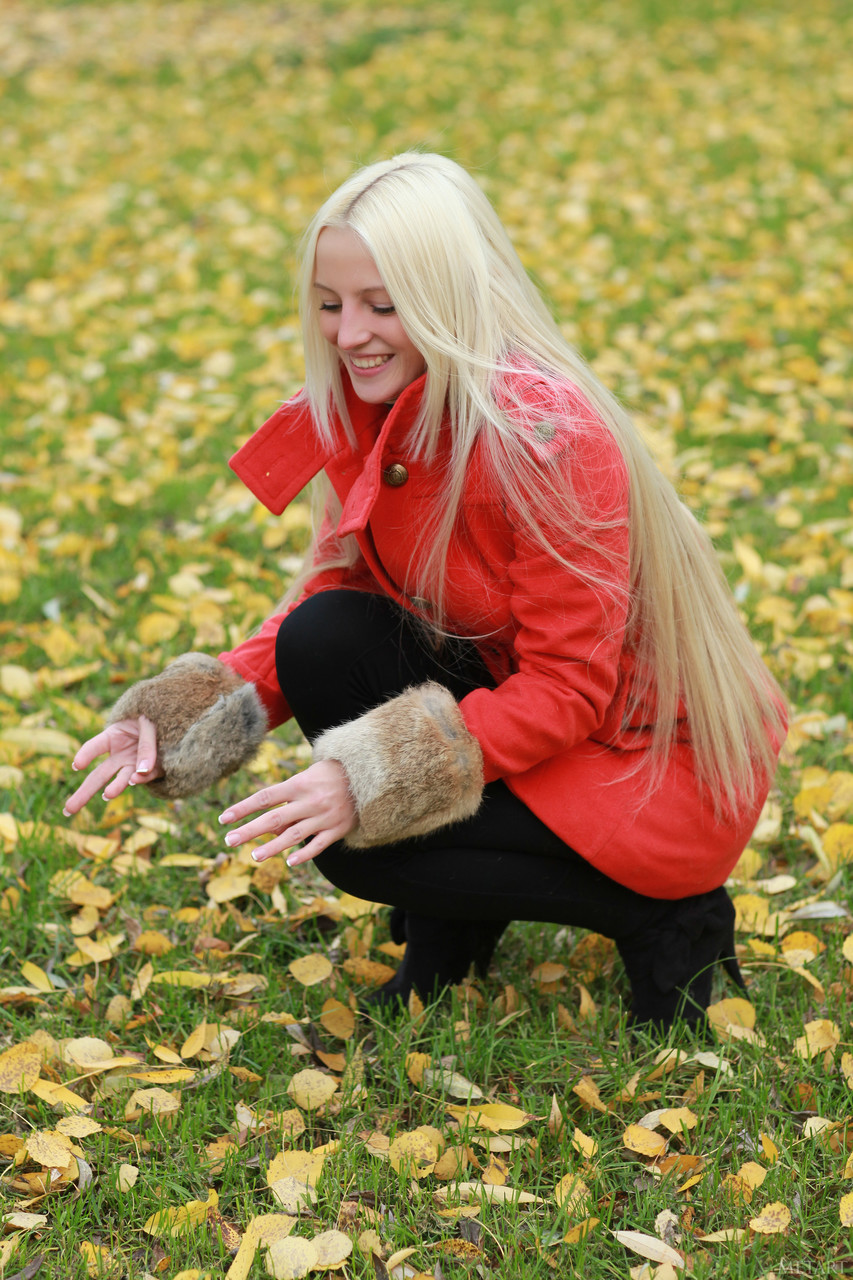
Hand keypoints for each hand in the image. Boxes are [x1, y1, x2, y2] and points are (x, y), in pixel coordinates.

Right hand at [63, 715, 160, 815]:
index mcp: (113, 737)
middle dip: (83, 793)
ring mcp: (134, 765)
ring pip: (119, 781)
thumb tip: (141, 771)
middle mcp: (120, 755)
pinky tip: (135, 779)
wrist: (175, 720)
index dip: (86, 754)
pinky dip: (143, 778)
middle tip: (68, 810)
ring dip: (114, 788)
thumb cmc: (155, 716)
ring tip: (107, 795)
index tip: (77, 764)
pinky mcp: (150, 771)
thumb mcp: (149, 723)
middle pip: (98, 776)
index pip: (96, 746)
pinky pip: (146, 776)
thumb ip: (146, 745)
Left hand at [219, 760, 355, 866]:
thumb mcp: (307, 779)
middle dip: (250, 830)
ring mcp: (324, 816)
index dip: (243, 808)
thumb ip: (288, 801)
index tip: (224, 818)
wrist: (368, 775)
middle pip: (274, 817)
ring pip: (294, 835)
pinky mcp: (338, 829)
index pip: (264, 797)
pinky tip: (289, 862)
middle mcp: (310, 801)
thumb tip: (271, 828)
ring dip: (273, 847)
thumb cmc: (329, 775)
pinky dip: (304, 854)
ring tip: (254, 857)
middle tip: (229, 840)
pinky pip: (319, 845)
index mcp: (299, 784)